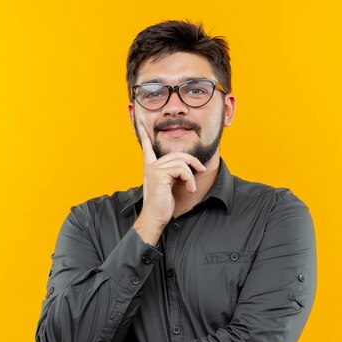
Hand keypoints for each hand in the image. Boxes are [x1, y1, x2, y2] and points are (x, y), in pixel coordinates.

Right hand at [133, 124, 205, 244]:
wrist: (154, 218)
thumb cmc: (162, 206)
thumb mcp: (168, 186)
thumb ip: (172, 174)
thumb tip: (186, 168)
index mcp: (151, 168)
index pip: (147, 148)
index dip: (144, 135)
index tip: (140, 123)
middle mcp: (151, 167)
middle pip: (177, 155)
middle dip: (192, 161)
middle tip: (201, 169)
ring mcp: (154, 170)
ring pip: (181, 162)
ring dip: (191, 175)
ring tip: (191, 187)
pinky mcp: (160, 175)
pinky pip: (182, 170)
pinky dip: (190, 179)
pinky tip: (189, 189)